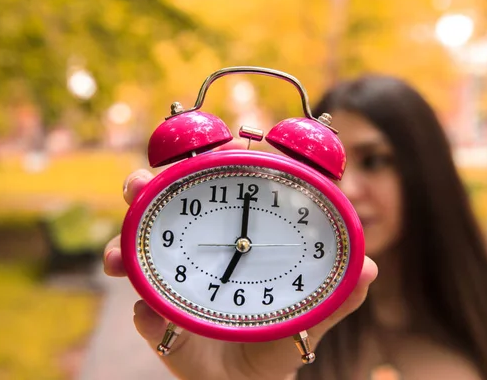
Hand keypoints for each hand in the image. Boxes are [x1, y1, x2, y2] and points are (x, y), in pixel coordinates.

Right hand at [104, 169, 377, 379]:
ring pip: (140, 247)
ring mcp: (174, 277)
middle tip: (138, 184)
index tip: (230, 145)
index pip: (223, 187)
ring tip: (116, 256)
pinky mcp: (156, 314)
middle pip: (168, 205)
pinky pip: (142, 307)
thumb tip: (370, 267)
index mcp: (237, 238)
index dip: (220, 158)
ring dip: (124, 244)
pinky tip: (148, 314)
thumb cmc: (276, 341)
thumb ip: (338, 295)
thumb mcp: (308, 316)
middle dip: (147, 186)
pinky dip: (143, 310)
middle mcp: (201, 248)